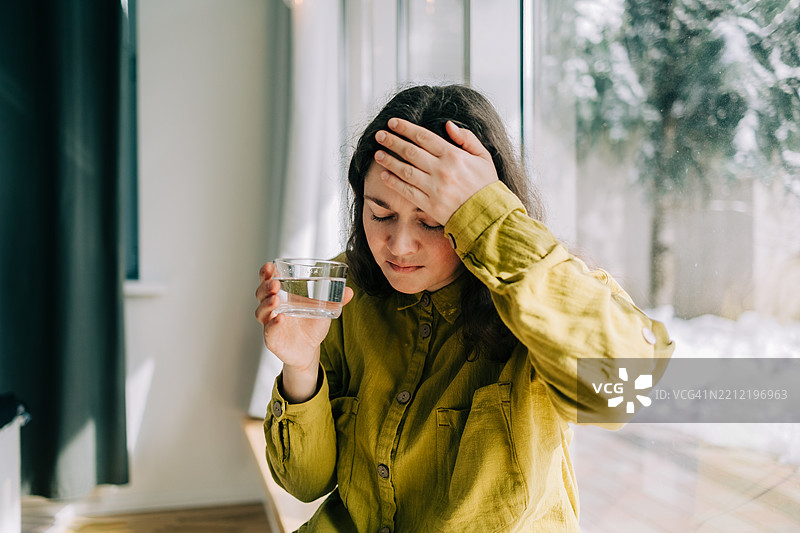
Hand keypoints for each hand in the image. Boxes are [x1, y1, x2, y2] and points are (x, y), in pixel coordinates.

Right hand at [255, 262, 353, 399]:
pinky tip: (281, 319)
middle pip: (261, 294)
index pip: (268, 280)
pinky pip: (269, 330)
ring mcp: (271, 323)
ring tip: (276, 299)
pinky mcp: (272, 339)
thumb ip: (335, 300)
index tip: (270, 266)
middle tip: (275, 283)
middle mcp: (273, 308)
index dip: (265, 273)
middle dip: (265, 286)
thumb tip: (349, 291)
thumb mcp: (324, 310)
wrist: (309, 350)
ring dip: (267, 303)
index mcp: (283, 296)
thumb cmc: (311, 326)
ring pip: (261, 311)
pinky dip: (273, 324)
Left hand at [372, 118, 498, 224]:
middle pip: (410, 151)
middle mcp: (441, 170)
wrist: (489, 216)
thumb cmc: (486, 185)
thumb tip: (448, 125)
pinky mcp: (429, 204)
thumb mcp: (483, 157)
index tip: (393, 122)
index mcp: (453, 155)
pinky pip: (407, 191)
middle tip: (379, 135)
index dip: (406, 128)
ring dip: (389, 160)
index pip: (423, 137)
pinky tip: (384, 175)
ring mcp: (434, 187)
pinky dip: (394, 182)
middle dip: (392, 141)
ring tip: (378, 153)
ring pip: (405, 170)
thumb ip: (467, 138)